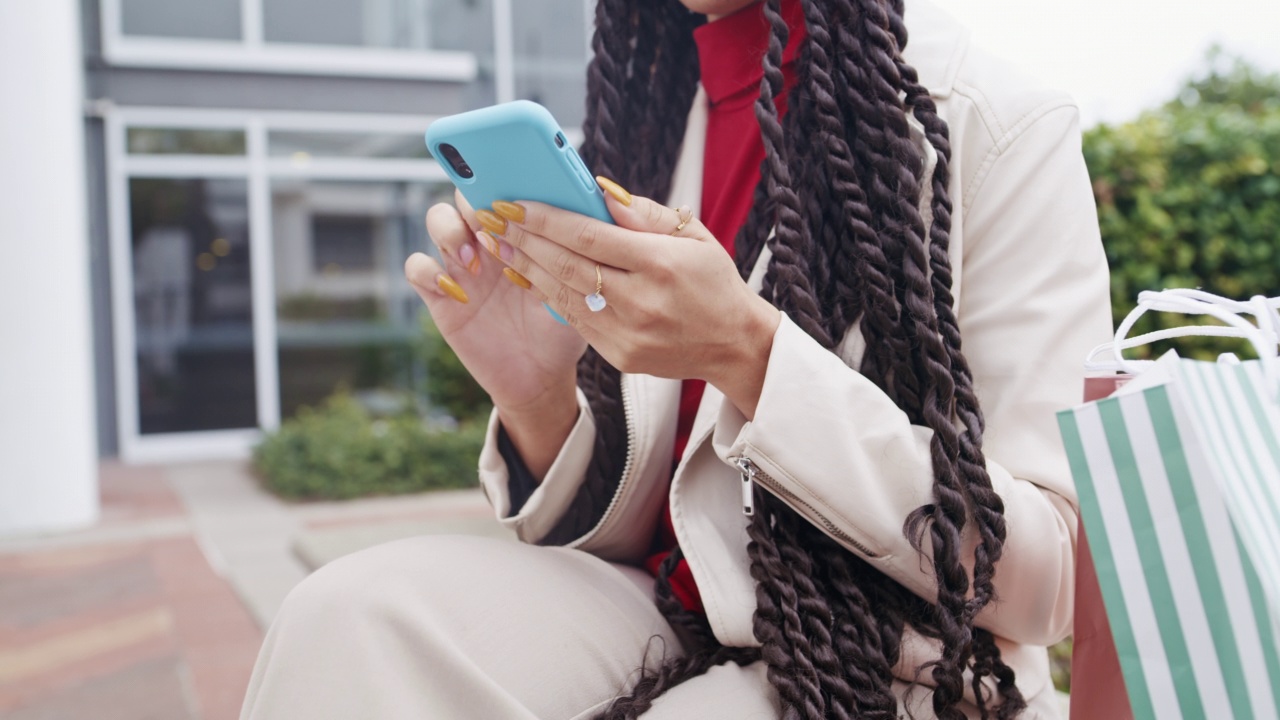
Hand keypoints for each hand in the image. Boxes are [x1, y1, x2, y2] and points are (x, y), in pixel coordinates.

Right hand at [405, 190, 585, 475]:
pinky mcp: (441, 297)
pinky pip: (417, 268)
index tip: (515, 193)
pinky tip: (458, 291)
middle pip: (466, 193)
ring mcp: (461, 266)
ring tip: (475, 258)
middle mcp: (488, 240)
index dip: (504, 178)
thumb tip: (609, 199)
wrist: (542, 375)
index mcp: (521, 230)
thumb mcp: (581, 285)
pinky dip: (429, 271)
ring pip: (437, 220)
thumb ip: (584, 247)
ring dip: (451, 230)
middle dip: (476, 199)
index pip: (504, 184)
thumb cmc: (563, 326)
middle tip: (494, 224)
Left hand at [488, 178, 780, 417]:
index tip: (515, 202)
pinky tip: (528, 275)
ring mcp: (628, 333)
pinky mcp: (619, 355)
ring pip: (563, 294)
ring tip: (500, 244)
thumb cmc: (712, 281)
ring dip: (527, 267)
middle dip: (524, 238)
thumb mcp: (691, 235)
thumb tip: (598, 191)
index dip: (545, 218)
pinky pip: (574, 319)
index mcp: (660, 264)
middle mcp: (640, 301)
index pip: (588, 235)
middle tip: (493, 218)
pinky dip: (547, 295)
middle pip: (567, 264)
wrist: (733, 343)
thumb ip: (644, 213)